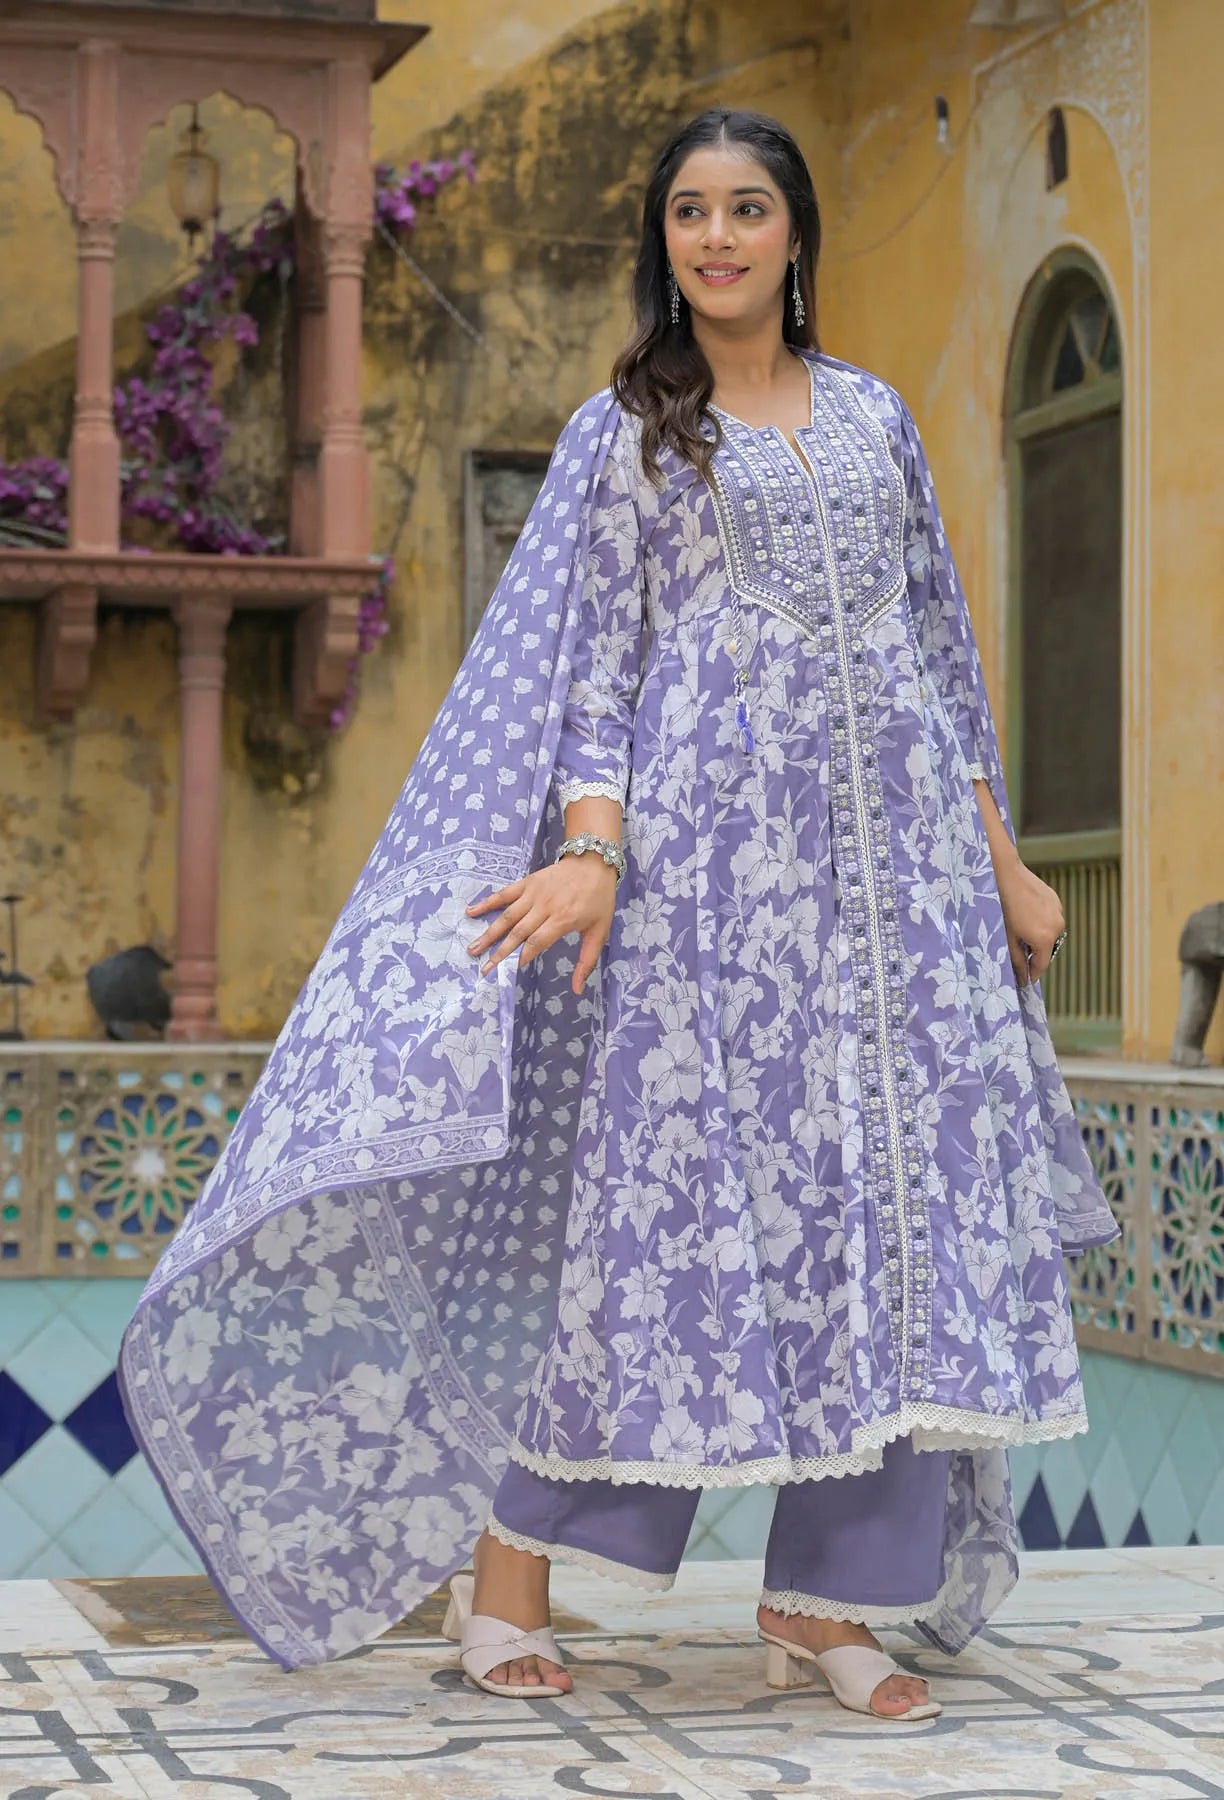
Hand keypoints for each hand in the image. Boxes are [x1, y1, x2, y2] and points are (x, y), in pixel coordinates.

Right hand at [464, 854, 618, 995]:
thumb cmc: (598, 900)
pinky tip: (471, 911)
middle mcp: (545, 906)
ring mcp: (534, 893)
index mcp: (564, 919)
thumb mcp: (599, 931)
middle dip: (499, 952)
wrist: (593, 861)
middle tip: (484, 969)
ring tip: (472, 948)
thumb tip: (577, 990)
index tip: (507, 972)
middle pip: (518, 932)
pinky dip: (487, 902)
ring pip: (507, 916)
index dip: (521, 957)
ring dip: (489, 933)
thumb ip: (587, 961)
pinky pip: (504, 894)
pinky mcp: (527, 882)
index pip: (537, 942)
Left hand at [993, 855, 1065, 987]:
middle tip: (1019, 952)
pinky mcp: (1055, 900)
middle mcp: (1056, 927)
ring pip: (1050, 933)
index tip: (1026, 980)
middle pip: (1047, 949)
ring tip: (1020, 930)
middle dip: (1034, 953)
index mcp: (1044, 938)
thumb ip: (1017, 959)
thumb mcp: (1006, 937)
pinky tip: (1025, 915)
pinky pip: (1050, 918)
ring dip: (1038, 936)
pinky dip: (1041, 922)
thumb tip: (1023, 977)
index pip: (1042, 965)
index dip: (1033, 974)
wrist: (1005, 874)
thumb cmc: (1002, 906)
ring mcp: (1058, 912)